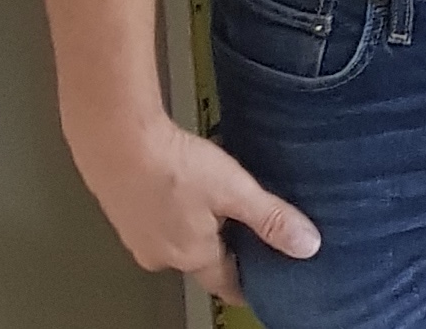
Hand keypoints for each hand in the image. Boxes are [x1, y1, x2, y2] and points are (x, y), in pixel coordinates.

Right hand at [65, 108, 318, 304]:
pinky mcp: (124, 214)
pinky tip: (181, 182)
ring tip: (215, 198)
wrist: (117, 142)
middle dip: (225, 246)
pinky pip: (159, 219)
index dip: (247, 282)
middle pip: (202, 259)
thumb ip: (271, 218)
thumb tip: (308, 246)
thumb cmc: (175, 167)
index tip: (262, 281)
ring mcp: (138, 238)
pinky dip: (175, 207)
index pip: (226, 283)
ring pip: (179, 238)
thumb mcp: (234, 190)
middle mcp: (162, 256)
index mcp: (193, 256)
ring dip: (198, 223)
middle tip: (245, 227)